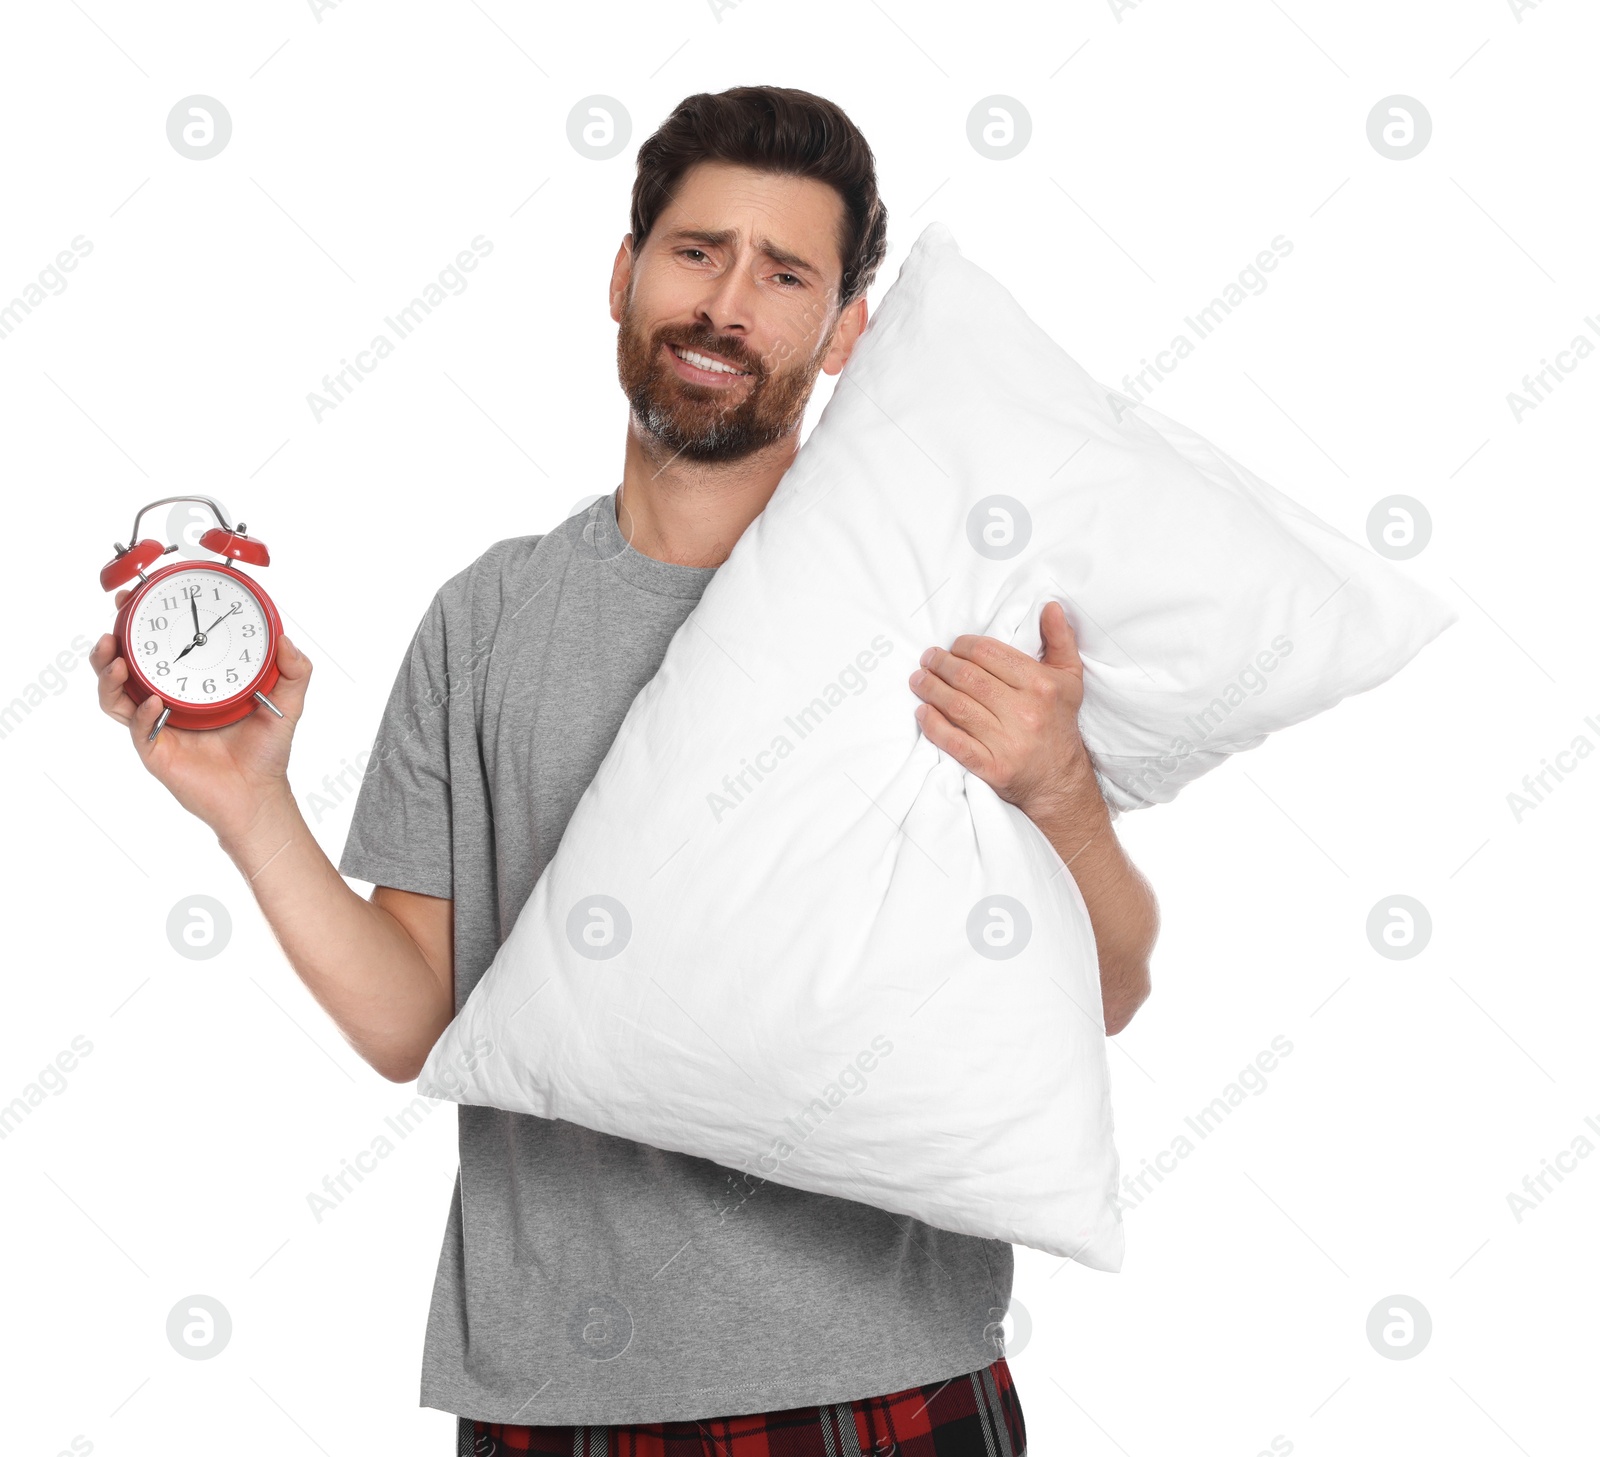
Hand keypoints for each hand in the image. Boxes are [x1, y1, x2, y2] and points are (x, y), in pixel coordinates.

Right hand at [90, 589, 314, 844]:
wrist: (258, 793)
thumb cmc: (266, 750)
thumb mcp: (287, 702)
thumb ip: (294, 669)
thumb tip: (285, 638)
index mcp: (190, 683)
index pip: (159, 647)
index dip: (143, 622)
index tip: (137, 595)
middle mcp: (167, 701)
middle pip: (123, 666)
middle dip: (111, 642)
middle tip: (115, 619)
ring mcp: (157, 725)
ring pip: (115, 696)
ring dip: (109, 675)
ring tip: (116, 658)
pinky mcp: (155, 750)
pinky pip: (137, 728)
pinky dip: (142, 713)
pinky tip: (156, 703)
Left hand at [908, 599, 1094, 819]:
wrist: (1060, 781)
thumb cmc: (1059, 722)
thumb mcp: (1070, 678)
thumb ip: (1060, 639)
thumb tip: (1050, 607)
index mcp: (1041, 685)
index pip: (989, 654)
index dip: (964, 646)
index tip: (954, 647)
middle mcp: (1024, 712)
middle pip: (967, 677)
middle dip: (940, 664)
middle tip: (928, 659)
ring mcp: (1007, 742)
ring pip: (956, 706)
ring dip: (930, 689)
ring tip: (918, 680)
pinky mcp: (991, 767)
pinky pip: (953, 742)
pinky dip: (933, 725)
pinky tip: (922, 713)